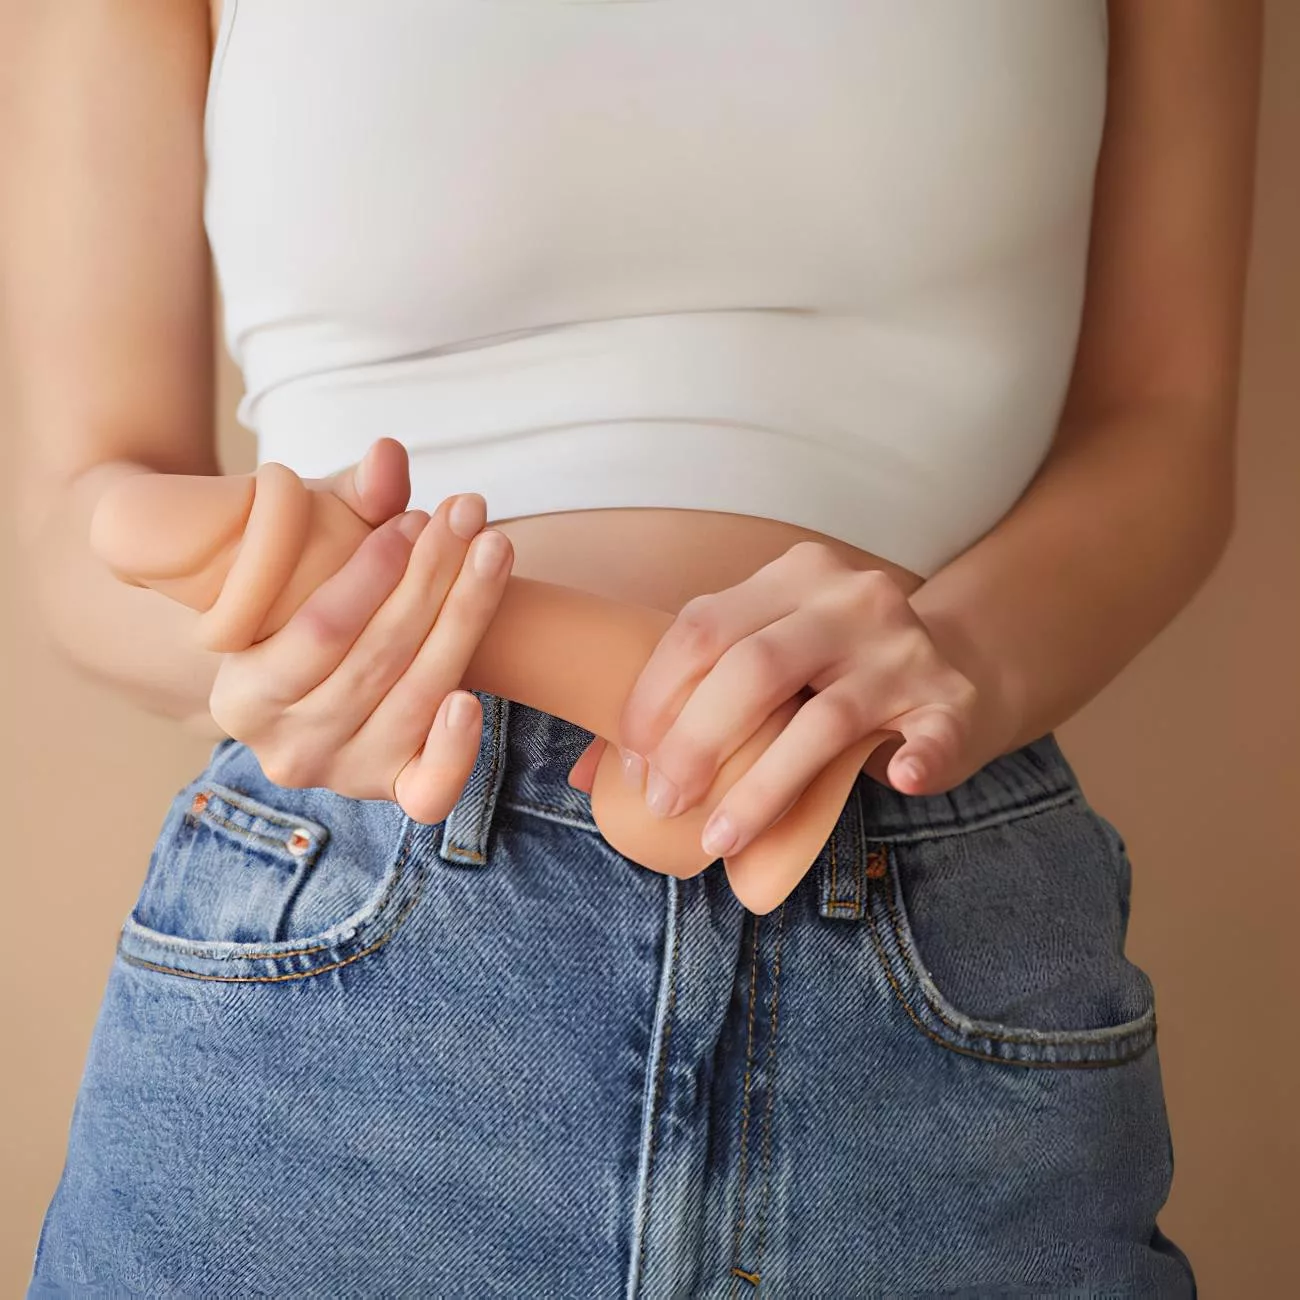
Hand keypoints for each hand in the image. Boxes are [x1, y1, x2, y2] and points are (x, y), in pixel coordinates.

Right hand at [207, 440, 513, 823]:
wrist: (316, 677)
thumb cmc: (309, 601)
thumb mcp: (311, 551)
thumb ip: (349, 505)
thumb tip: (389, 457)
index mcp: (241, 697)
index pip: (320, 630)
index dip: (376, 572)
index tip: (418, 517)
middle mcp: (288, 750)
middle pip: (376, 663)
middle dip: (431, 580)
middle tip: (468, 517)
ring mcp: (345, 778)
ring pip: (415, 700)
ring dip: (463, 621)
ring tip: (494, 553)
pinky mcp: (396, 792)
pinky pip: (431, 790)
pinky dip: (457, 749)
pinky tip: (474, 695)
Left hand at [569, 541, 1018, 862]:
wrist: (960, 662)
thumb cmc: (837, 669)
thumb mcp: (772, 654)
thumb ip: (698, 693)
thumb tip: (592, 774)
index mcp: (794, 576)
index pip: (704, 625)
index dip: (657, 696)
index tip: (633, 760)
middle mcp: (851, 599)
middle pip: (754, 668)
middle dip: (696, 744)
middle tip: (665, 804)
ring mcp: (906, 649)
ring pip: (824, 719)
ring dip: (763, 788)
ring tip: (720, 838)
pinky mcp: (954, 700)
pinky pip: (934, 734)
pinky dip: (917, 760)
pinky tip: (899, 783)